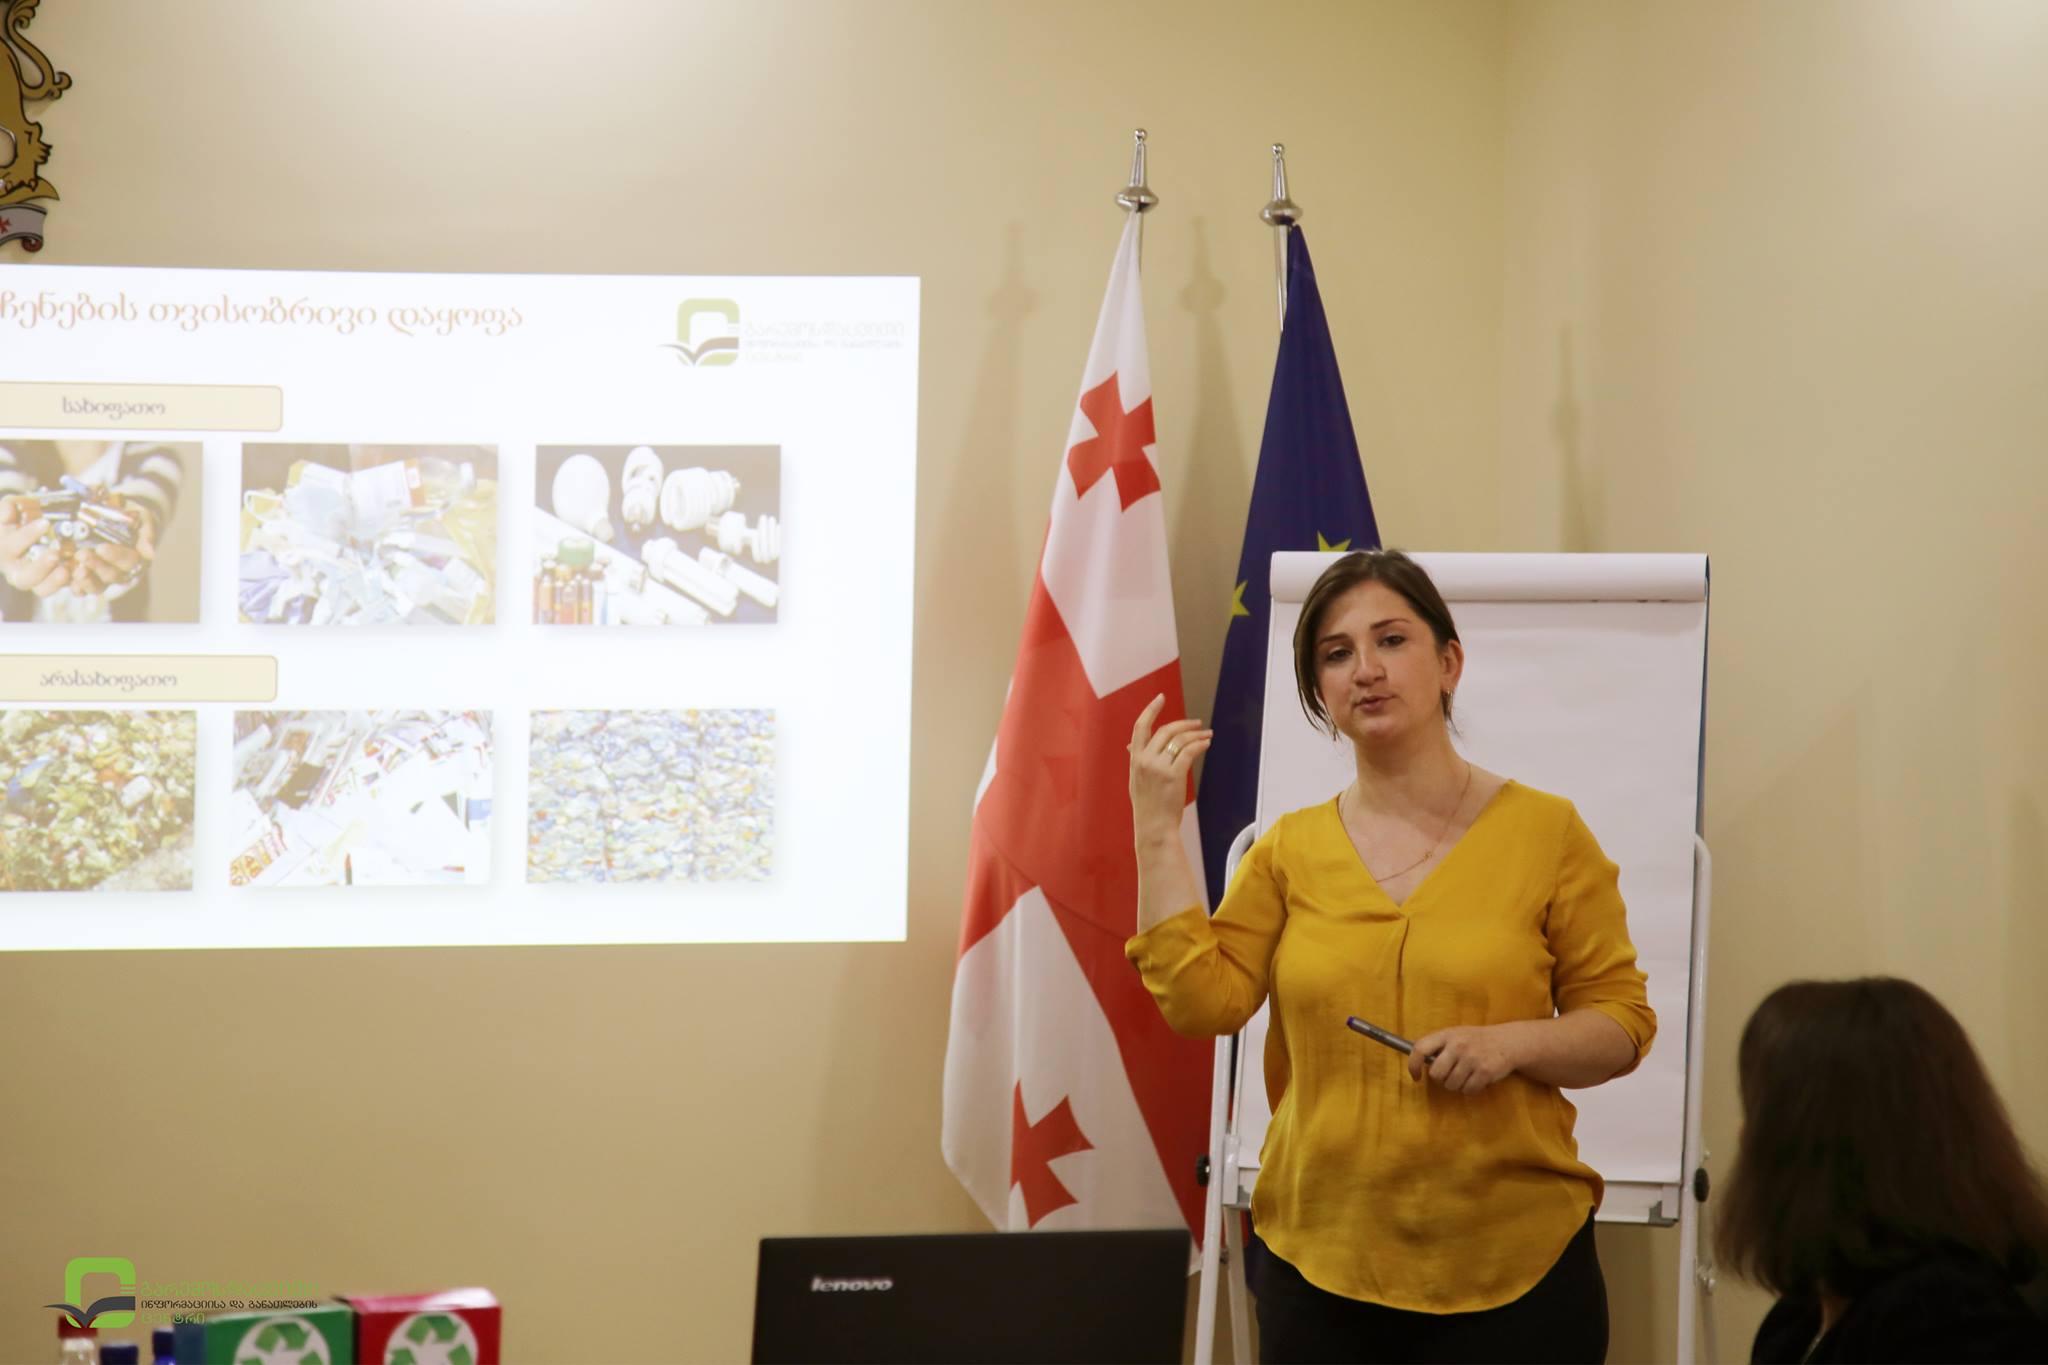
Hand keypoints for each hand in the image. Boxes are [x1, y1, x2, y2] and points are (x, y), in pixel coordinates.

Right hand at [0, 495, 65, 596]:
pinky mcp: (59, 582)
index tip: (45, 523)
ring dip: (55, 581)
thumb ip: (8, 506)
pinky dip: (74, 585)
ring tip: (66, 569)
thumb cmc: (25, 516)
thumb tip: (7, 514)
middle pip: (24, 578)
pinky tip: (81, 574)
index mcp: (5, 551)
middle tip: (55, 553)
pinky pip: (65, 589)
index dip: (26, 536)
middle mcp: (18, 570)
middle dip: (40, 567)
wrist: (43, 526)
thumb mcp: (14, 506)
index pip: (10, 547)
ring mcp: (39, 580)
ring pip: (42, 589)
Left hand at [75, 508, 155, 593]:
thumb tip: (150, 554)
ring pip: (97, 586)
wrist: (118, 514)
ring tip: (73, 572)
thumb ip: (147, 534)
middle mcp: (121, 571)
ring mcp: (103, 576)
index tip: (101, 548)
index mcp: (136, 558)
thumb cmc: (133, 517)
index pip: (129, 560)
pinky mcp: (86, 577)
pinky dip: (73, 586)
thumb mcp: (144, 518)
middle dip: (96, 566)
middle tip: (82, 555)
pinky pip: (81, 588)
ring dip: (85, 581)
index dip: (115, 556)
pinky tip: (65, 579)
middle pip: (111, 575)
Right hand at [1128, 693, 1211, 847]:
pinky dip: (1199, 745)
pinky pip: (1189, 752)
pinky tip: (1206, 744)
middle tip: (1197, 723)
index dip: (1151, 710)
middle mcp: (1144, 760)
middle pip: (1166, 731)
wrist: (1153, 827)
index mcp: (1135, 759)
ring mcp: (1158, 768)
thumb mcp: (1135, 780)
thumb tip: (1131, 745)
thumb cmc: (1147, 806)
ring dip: (1196, 734)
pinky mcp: (1173, 776)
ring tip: (1207, 734)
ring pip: (1180, 740)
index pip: (1141, 727)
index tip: (1161, 698)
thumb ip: (1136, 760)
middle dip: (1183, 724)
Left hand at [1408, 1023, 1522, 1094]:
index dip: (1413, 1065)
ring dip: (1457, 1085)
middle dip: (1442, 1079)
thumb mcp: (1456, 1035)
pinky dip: (1471, 1089)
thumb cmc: (1476, 1040)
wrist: (1508, 1041)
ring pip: (1451, 1085)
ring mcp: (1472, 1058)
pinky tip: (1477, 1079)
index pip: (1420, 1048)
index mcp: (1447, 1034)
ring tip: (1466, 1074)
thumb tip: (1418, 1063)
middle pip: (1436, 1075)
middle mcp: (1458, 1045)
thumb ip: (1438, 1046)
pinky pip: (1468, 1090)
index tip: (1416, 1076)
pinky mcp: (1485, 1072)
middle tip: (1451, 1073)